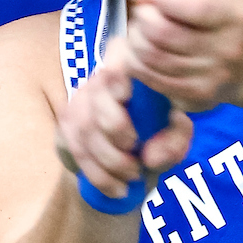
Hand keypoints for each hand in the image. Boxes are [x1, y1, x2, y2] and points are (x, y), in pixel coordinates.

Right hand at [55, 37, 192, 200]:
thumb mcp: (175, 136)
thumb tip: (155, 149)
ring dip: (110, 159)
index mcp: (132, 65)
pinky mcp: (66, 124)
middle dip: (115, 127)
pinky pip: (77, 150)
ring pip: (86, 126)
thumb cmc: (158, 135)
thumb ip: (176, 136)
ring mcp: (80, 99)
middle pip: (98, 93)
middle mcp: (102, 76)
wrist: (128, 165)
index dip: (117, 74)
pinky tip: (118, 188)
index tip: (127, 95)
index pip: (118, 54)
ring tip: (133, 175)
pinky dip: (99, 175)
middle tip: (135, 148)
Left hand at [124, 0, 242, 112]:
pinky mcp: (194, 100)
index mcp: (234, 18)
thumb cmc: (226, 18)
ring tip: (140, 30)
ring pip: (150, 57)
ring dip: (135, 38)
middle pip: (162, 32)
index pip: (192, 6)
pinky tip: (140, 51)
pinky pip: (149, 78)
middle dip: (141, 16)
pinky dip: (135, 61)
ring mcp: (210, 80)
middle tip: (142, 11)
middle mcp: (226, 51)